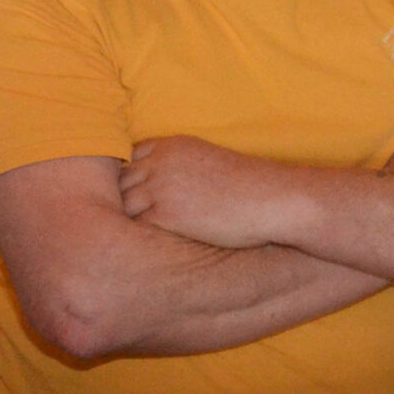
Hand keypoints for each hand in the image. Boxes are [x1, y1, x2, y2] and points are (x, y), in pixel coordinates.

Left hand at [118, 135, 294, 250]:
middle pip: (120, 181)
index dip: (130, 180)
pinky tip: (141, 247)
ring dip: (125, 220)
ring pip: (123, 204)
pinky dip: (136, 237)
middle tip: (120, 223)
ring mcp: (160, 187)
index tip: (133, 197)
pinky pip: (136, 226)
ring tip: (125, 240)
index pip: (130, 158)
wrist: (274, 199)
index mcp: (171, 145)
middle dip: (121, 200)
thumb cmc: (249, 186)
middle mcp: (160, 162)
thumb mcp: (208, 161)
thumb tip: (165, 188)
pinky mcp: (166, 214)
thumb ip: (179, 167)